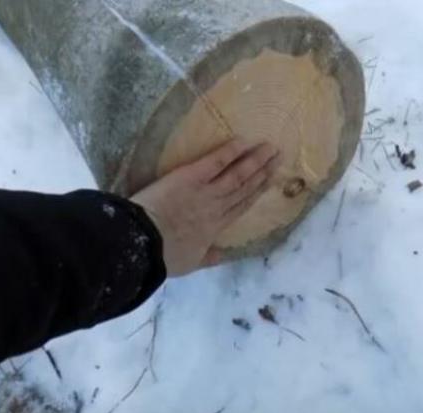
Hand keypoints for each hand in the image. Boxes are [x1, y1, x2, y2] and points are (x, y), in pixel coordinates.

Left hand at [131, 140, 281, 276]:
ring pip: (237, 174)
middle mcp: (217, 207)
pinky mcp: (192, 177)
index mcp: (216, 228)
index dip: (257, 192)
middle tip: (278, 157)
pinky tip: (243, 141)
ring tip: (270, 147)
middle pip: (245, 187)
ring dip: (255, 160)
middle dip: (263, 172)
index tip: (270, 180)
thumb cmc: (164, 256)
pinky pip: (216, 162)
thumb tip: (222, 255)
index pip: (241, 206)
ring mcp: (206, 191)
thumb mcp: (190, 263)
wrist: (144, 244)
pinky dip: (231, 152)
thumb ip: (208, 257)